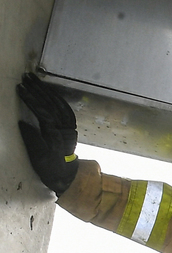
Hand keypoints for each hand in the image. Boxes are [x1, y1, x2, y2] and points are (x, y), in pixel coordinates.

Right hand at [15, 73, 77, 195]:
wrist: (65, 174)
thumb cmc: (49, 167)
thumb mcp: (37, 156)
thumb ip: (31, 140)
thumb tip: (22, 123)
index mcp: (56, 135)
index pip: (43, 112)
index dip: (31, 99)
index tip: (20, 88)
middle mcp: (64, 128)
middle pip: (51, 104)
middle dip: (38, 89)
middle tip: (25, 77)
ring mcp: (69, 126)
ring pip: (58, 103)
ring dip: (45, 89)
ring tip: (33, 78)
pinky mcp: (70, 126)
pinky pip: (64, 107)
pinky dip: (55, 96)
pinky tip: (47, 89)